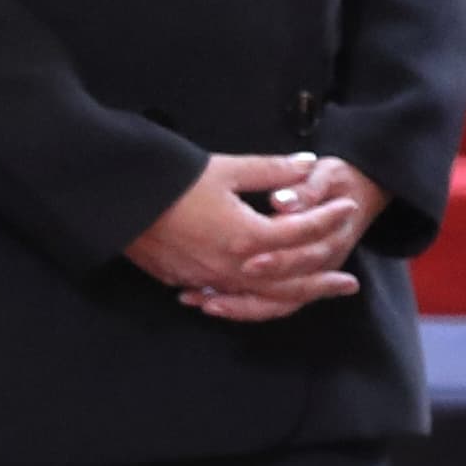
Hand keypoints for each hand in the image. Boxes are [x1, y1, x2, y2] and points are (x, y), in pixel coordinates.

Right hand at [128, 153, 379, 324]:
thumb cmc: (173, 180)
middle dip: (321, 281)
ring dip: (292, 296)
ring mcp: (208, 279)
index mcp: (247, 236)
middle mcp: (232, 266)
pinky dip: (253, 301)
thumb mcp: (227, 169)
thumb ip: (272, 170)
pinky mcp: (186, 281)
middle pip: (289, 281)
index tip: (348, 208)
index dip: (327, 219)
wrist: (117, 202)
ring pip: (261, 297)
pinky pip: (230, 298)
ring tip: (315, 295)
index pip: (300, 233)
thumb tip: (308, 164)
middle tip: (349, 284)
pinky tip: (263, 296)